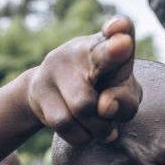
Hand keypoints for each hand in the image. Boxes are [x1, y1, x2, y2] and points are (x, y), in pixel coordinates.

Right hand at [24, 15, 141, 145]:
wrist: (51, 97)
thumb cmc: (101, 93)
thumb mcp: (122, 95)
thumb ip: (125, 101)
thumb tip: (105, 107)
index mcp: (109, 45)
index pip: (120, 29)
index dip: (121, 29)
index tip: (123, 33)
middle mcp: (82, 49)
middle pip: (102, 55)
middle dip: (114, 54)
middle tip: (122, 53)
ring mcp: (57, 67)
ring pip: (84, 107)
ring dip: (99, 128)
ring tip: (102, 128)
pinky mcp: (39, 91)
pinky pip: (66, 124)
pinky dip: (81, 136)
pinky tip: (85, 132)